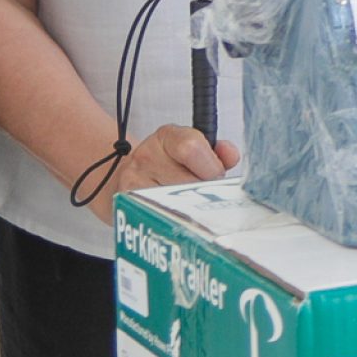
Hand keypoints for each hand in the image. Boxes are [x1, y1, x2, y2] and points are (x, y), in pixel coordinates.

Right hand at [89, 122, 240, 223]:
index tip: (215, 175)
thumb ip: (218, 152)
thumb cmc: (170, 165)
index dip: (211, 167)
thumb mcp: (194, 149)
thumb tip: (230, 154)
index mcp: (167, 136)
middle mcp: (146, 156)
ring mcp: (132, 181)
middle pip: (188, 183)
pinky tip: (174, 215)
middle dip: (204, 193)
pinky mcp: (126, 204)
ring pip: (175, 204)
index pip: (191, 148)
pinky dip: (173, 220)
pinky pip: (160, 217)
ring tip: (186, 202)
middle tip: (201, 194)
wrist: (127, 178)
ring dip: (190, 208)